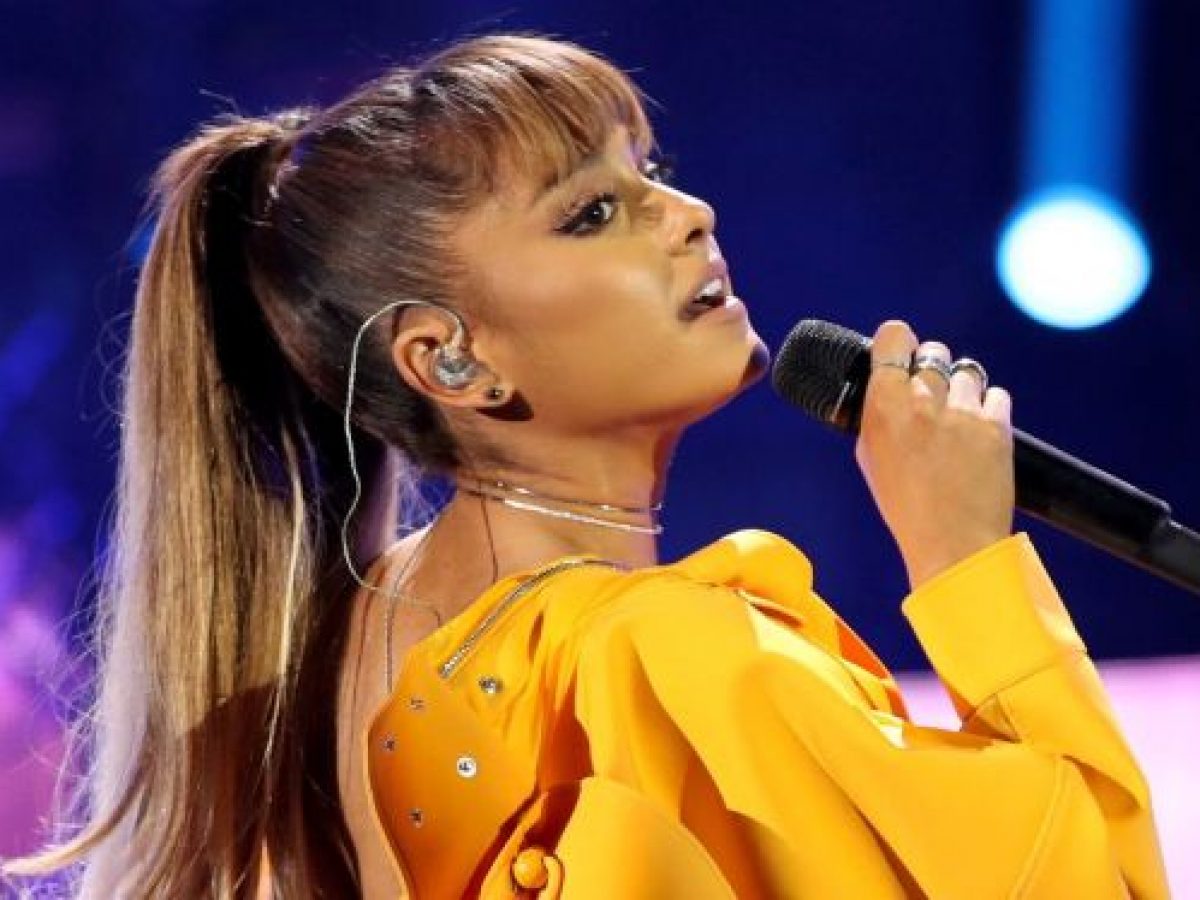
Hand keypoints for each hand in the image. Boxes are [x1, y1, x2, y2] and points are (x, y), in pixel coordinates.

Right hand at [855, 320, 1014, 589]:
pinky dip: (987, 408)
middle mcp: (924, 400)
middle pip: (933, 351)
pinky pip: (996, 395)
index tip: (901, 350)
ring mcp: (964, 411)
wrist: (953, 543)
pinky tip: (977, 432)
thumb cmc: (904, 505)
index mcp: (884, 405)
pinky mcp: (998, 425)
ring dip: (961, 388)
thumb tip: (888, 383)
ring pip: (967, 371)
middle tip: (931, 394)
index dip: (898, 341)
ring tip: (956, 419)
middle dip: (931, 367)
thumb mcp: (871, 456)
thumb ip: (878, 413)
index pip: (894, 336)